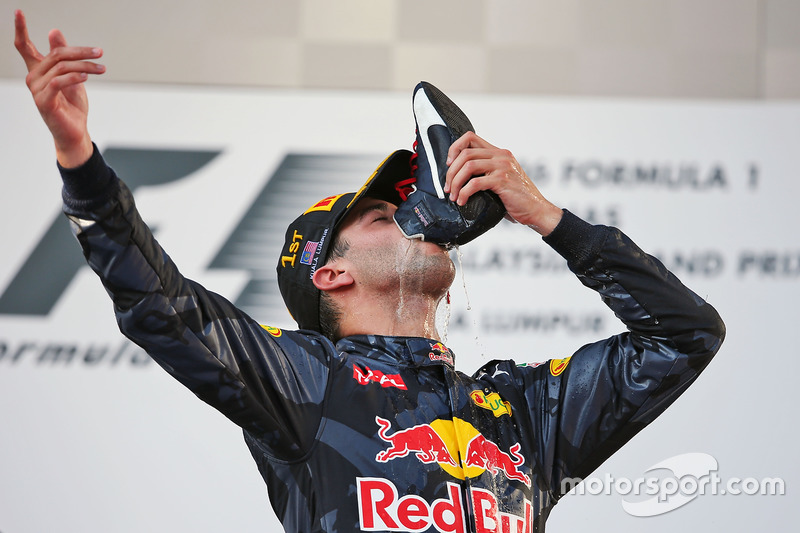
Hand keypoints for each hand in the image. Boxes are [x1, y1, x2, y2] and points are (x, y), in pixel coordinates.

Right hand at [14, 10, 104, 166]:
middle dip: (80, 52)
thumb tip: (54, 31)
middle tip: (99, 52)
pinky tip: (87, 76)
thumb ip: (64, 56)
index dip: (20, 28)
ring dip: (85, 65)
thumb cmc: (72, 106)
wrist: (75, 133)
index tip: (18, 11)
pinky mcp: (44, 101)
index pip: (24, 46)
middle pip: (56, 54)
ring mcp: (37, 90)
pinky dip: (74, 77)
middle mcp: (33, 78)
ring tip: (102, 68)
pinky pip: (59, 82)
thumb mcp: (72, 76)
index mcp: (38, 70)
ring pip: (61, 67)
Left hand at [444, 132, 562, 235]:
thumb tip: (457, 176)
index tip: (448, 165)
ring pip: (468, 166)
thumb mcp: (500, 179)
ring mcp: (503, 167)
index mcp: (499, 153)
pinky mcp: (503, 180)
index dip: (454, 148)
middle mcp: (501, 156)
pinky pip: (475, 183)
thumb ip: (485, 172)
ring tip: (453, 196)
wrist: (536, 210)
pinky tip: (462, 201)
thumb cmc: (516, 199)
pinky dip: (464, 192)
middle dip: (450, 172)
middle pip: (465, 153)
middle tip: (447, 188)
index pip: (470, 137)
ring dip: (455, 182)